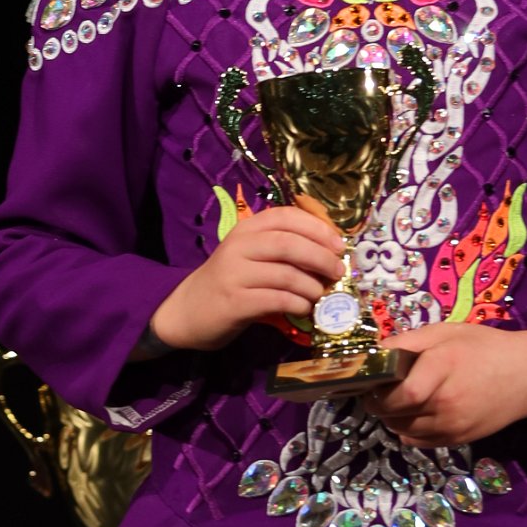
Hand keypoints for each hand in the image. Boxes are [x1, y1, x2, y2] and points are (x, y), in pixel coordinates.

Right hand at [149, 206, 344, 351]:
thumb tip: (330, 252)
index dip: (318, 228)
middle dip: (321, 258)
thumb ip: (282, 248)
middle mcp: (239, 247)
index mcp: (246, 229)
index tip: (339, 245)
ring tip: (319, 295)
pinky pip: (277, 300)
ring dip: (312, 287)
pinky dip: (298, 304)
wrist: (187, 310)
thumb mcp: (251, 255)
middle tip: (337, 272)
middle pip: (290, 244)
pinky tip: (302, 308)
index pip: (287, 216)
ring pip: (286, 275)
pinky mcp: (235, 302)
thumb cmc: (229, 281)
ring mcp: (235, 274)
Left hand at [378, 325, 526, 445]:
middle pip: (396, 414)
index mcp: (443, 367)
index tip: (371, 384)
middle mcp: (447, 402)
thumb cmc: (484, 348)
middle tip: (379, 392)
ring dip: (393, 418)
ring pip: (403, 430)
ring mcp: (453, 425)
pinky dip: (409, 430)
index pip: (401, 393)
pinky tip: (417, 414)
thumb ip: (408, 341)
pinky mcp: (458, 440)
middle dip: (380, 405)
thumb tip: (373, 353)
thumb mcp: (446, 332)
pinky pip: (418, 442)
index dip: (379, 392)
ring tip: (400, 401)